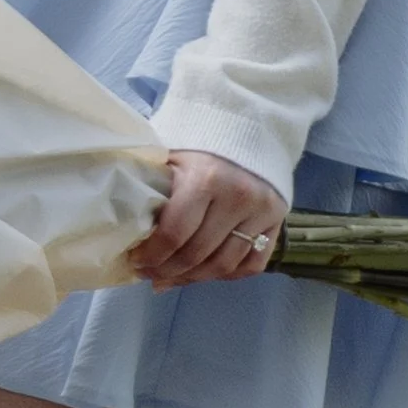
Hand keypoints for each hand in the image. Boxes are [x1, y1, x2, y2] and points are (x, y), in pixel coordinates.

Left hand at [129, 149, 286, 290]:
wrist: (248, 129)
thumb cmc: (199, 145)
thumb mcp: (171, 159)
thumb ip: (153, 192)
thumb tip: (129, 236)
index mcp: (206, 179)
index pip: (175, 234)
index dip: (152, 256)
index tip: (137, 262)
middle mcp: (238, 198)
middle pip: (197, 255)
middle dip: (167, 271)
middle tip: (150, 274)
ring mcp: (262, 212)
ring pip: (223, 266)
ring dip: (193, 278)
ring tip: (172, 277)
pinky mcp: (277, 222)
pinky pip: (251, 264)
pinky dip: (227, 275)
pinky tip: (205, 272)